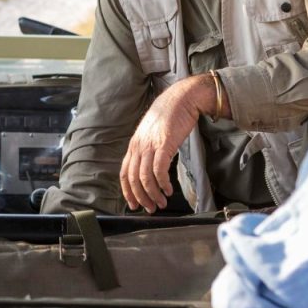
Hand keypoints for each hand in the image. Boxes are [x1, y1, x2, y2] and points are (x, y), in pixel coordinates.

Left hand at [120, 76, 207, 212]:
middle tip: (150, 208)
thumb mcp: (153, 133)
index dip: (128, 191)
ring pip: (145, 178)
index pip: (124, 173)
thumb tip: (150, 167)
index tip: (134, 203)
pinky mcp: (164, 145)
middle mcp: (139, 146)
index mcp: (134, 144)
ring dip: (153, 194)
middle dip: (141, 198)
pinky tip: (169, 190)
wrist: (182, 98)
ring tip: (161, 202)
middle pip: (133, 179)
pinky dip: (163, 184)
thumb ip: (148, 149)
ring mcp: (150, 145)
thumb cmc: (170, 116)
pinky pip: (159, 171)